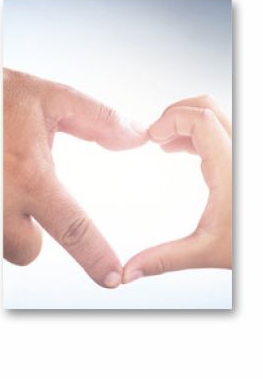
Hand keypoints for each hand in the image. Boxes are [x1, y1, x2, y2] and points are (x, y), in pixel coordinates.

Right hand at [3, 68, 147, 287]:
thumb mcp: (51, 99)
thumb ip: (99, 120)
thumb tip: (137, 138)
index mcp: (30, 176)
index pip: (73, 229)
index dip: (96, 257)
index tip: (112, 277)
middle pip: (28, 251)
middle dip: (33, 231)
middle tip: (25, 192)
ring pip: (3, 243)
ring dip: (8, 222)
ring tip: (4, 181)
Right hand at [123, 96, 231, 282]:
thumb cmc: (252, 245)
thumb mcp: (207, 251)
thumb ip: (165, 259)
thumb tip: (128, 271)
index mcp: (231, 169)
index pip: (200, 119)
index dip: (170, 119)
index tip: (151, 136)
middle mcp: (241, 154)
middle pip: (207, 107)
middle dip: (175, 114)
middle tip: (155, 134)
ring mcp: (242, 154)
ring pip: (213, 116)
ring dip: (184, 122)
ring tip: (162, 142)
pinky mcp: (241, 160)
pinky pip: (217, 131)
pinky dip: (195, 134)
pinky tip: (179, 150)